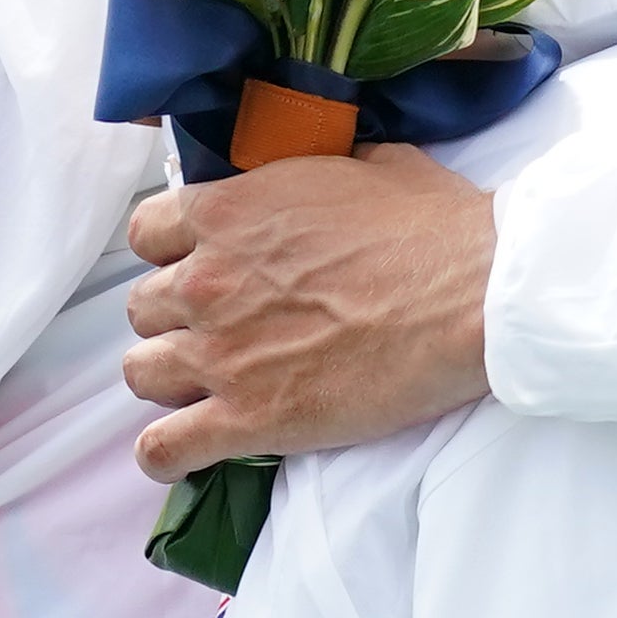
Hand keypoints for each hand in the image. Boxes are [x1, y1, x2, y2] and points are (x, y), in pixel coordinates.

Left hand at [118, 145, 499, 477]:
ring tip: (206, 388)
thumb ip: (314, 173)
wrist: (475, 297)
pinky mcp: (248, 417)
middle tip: (220, 330)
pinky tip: (182, 453)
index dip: (173, 252)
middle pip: (143, 307)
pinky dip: (165, 454)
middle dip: (175, 319)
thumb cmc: (434, 229)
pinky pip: (164, 447)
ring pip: (141, 372)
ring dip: (169, 379)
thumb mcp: (367, 163)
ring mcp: (221, 353)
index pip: (148, 232)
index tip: (202, 266)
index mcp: (228, 212)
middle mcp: (207, 281)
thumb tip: (320, 172)